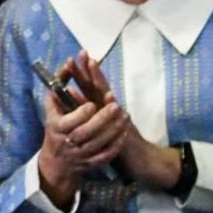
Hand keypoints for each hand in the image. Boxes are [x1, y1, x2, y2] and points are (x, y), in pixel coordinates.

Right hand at [34, 51, 132, 208]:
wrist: (56, 160)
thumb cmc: (55, 126)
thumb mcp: (51, 105)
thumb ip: (59, 84)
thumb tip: (68, 63)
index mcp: (56, 128)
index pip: (69, 122)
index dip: (81, 114)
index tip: (92, 104)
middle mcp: (68, 142)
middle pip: (86, 133)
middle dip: (102, 120)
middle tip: (116, 107)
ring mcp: (81, 154)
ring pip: (99, 143)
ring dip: (113, 130)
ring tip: (125, 116)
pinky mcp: (92, 162)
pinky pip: (106, 155)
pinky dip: (116, 144)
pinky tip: (124, 132)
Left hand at [64, 52, 182, 190]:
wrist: (141, 160)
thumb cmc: (117, 141)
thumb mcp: (101, 122)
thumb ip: (88, 109)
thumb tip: (71, 96)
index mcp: (103, 106)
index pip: (91, 85)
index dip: (83, 72)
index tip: (74, 57)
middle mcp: (111, 108)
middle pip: (98, 85)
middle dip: (89, 69)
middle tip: (82, 52)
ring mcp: (117, 116)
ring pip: (106, 95)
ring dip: (99, 79)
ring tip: (92, 63)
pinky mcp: (122, 127)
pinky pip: (113, 115)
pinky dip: (109, 107)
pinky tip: (103, 96)